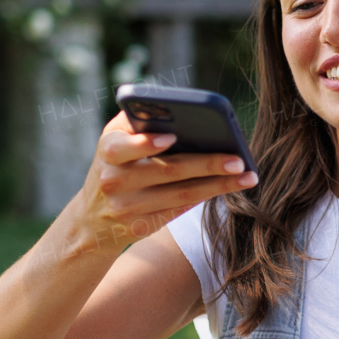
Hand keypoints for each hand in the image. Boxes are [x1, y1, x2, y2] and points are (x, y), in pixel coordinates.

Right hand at [75, 112, 257, 250]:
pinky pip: (180, 209)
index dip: (146, 143)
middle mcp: (114, 181)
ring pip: (181, 194)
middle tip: (238, 160)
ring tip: (247, 176)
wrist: (91, 219)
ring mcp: (128, 208)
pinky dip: (206, 196)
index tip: (172, 137)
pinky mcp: (142, 227)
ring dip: (218, 184)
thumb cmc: (115, 165)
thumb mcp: (114, 140)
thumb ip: (137, 122)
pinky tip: (229, 187)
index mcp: (107, 152)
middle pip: (167, 170)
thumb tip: (179, 111)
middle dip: (206, 164)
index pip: (123, 147)